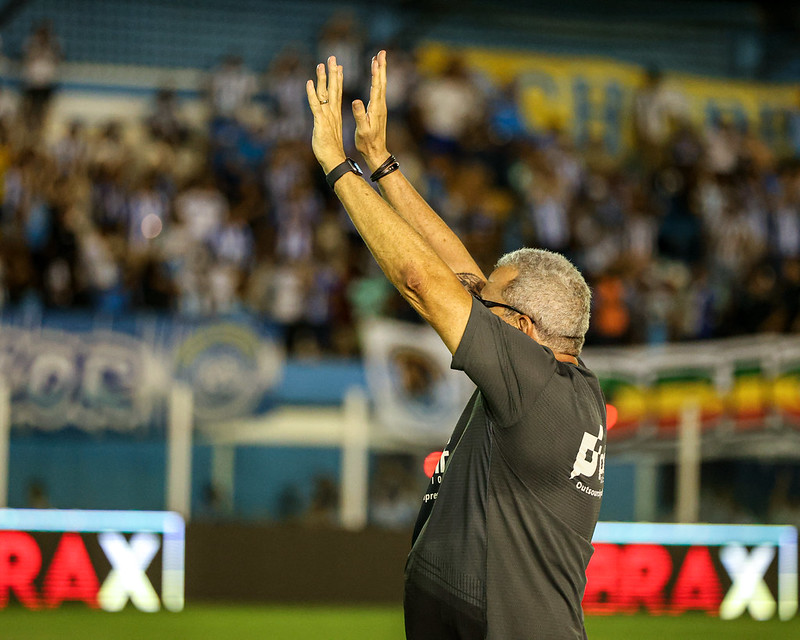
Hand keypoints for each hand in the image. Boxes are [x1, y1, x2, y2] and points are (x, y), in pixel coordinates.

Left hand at [306, 56, 346, 173]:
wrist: (333, 160)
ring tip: (321, 64)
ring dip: (322, 78)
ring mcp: (326, 116)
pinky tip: (309, 83)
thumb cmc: (331, 149)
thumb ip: (328, 124)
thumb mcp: (329, 132)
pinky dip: (311, 94)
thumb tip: (326, 123)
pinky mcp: (320, 122)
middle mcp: (332, 112)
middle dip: (332, 73)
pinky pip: (315, 105)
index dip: (337, 79)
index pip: (337, 93)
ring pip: (324, 93)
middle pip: (333, 89)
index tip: (339, 67)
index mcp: (335, 114)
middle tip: (332, 58)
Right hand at [353, 50, 389, 172]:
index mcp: (376, 108)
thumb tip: (357, 101)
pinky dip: (377, 80)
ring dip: (380, 71)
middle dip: (381, 66)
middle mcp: (380, 105)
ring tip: (378, 59)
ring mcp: (380, 107)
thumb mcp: (362, 129)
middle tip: (381, 52)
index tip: (376, 59)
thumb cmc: (367, 142)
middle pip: (382, 81)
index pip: (377, 86)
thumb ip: (359, 115)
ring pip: (381, 85)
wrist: (376, 152)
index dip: (376, 72)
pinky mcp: (379, 110)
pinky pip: (378, 90)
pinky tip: (375, 77)